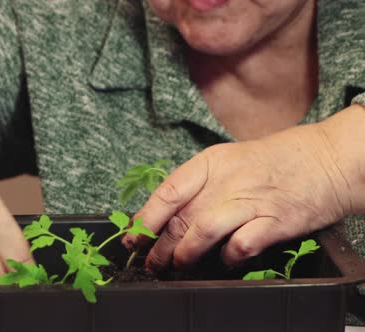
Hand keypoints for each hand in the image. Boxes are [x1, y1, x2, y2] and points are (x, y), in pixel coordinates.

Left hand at [123, 116, 360, 271]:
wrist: (325, 159)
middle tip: (151, 262)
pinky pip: (242, 245)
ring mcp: (251, 201)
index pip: (167, 193)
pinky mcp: (275, 221)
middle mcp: (226, 181)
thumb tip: (162, 217)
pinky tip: (226, 260)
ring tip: (179, 264)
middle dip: (159, 246)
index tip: (132, 237)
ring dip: (186, 253)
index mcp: (210, 163)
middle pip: (180, 218)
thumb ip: (198, 187)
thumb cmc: (270, 163)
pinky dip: (229, 257)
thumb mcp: (228, 162)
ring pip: (203, 231)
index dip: (145, 219)